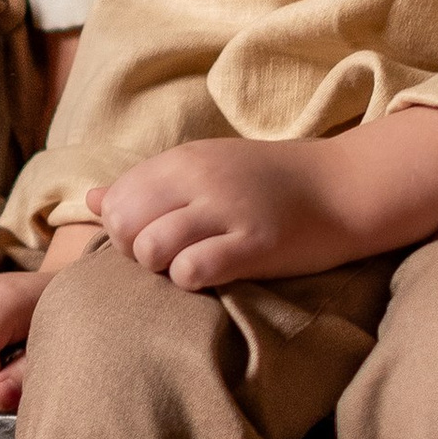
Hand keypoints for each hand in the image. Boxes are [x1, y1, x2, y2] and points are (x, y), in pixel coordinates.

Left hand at [88, 139, 364, 292]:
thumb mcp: (207, 168)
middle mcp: (200, 178)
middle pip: (124, 223)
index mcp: (185, 158)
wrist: (346, 187)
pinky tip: (212, 275)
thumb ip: (149, 184)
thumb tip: (91, 199)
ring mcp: (228, 209)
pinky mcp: (255, 244)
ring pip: (150, 247)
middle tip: (167, 259)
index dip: (123, 229)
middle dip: (134, 251)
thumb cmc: (272, 184)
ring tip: (187, 267)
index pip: (116, 198)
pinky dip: (191, 280)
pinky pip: (192, 270)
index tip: (154, 238)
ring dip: (160, 268)